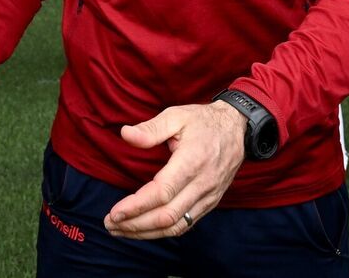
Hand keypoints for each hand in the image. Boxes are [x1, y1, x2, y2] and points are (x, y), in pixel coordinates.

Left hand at [103, 101, 245, 239]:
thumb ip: (151, 128)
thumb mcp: (176, 116)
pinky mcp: (210, 202)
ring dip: (147, 232)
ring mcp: (208, 196)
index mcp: (191, 162)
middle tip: (110, 224)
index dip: (137, 206)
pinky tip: (145, 229)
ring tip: (121, 230)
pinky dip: (164, 231)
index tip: (115, 212)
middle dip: (136, 224)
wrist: (237, 129)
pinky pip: (187, 224)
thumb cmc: (203, 122)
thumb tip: (125, 134)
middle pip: (167, 215)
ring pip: (177, 225)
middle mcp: (202, 184)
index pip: (162, 193)